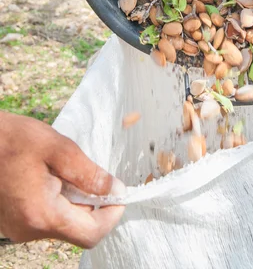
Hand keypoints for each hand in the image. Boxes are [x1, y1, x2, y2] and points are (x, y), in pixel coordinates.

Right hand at [0, 112, 124, 247]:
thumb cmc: (12, 140)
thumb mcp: (59, 149)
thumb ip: (89, 173)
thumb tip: (115, 189)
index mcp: (43, 215)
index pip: (91, 234)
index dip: (111, 215)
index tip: (118, 193)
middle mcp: (29, 230)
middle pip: (77, 228)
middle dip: (91, 202)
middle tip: (88, 172)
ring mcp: (18, 228)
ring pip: (61, 222)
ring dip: (72, 199)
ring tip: (61, 169)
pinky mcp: (13, 221)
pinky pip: (45, 217)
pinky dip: (56, 199)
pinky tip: (47, 175)